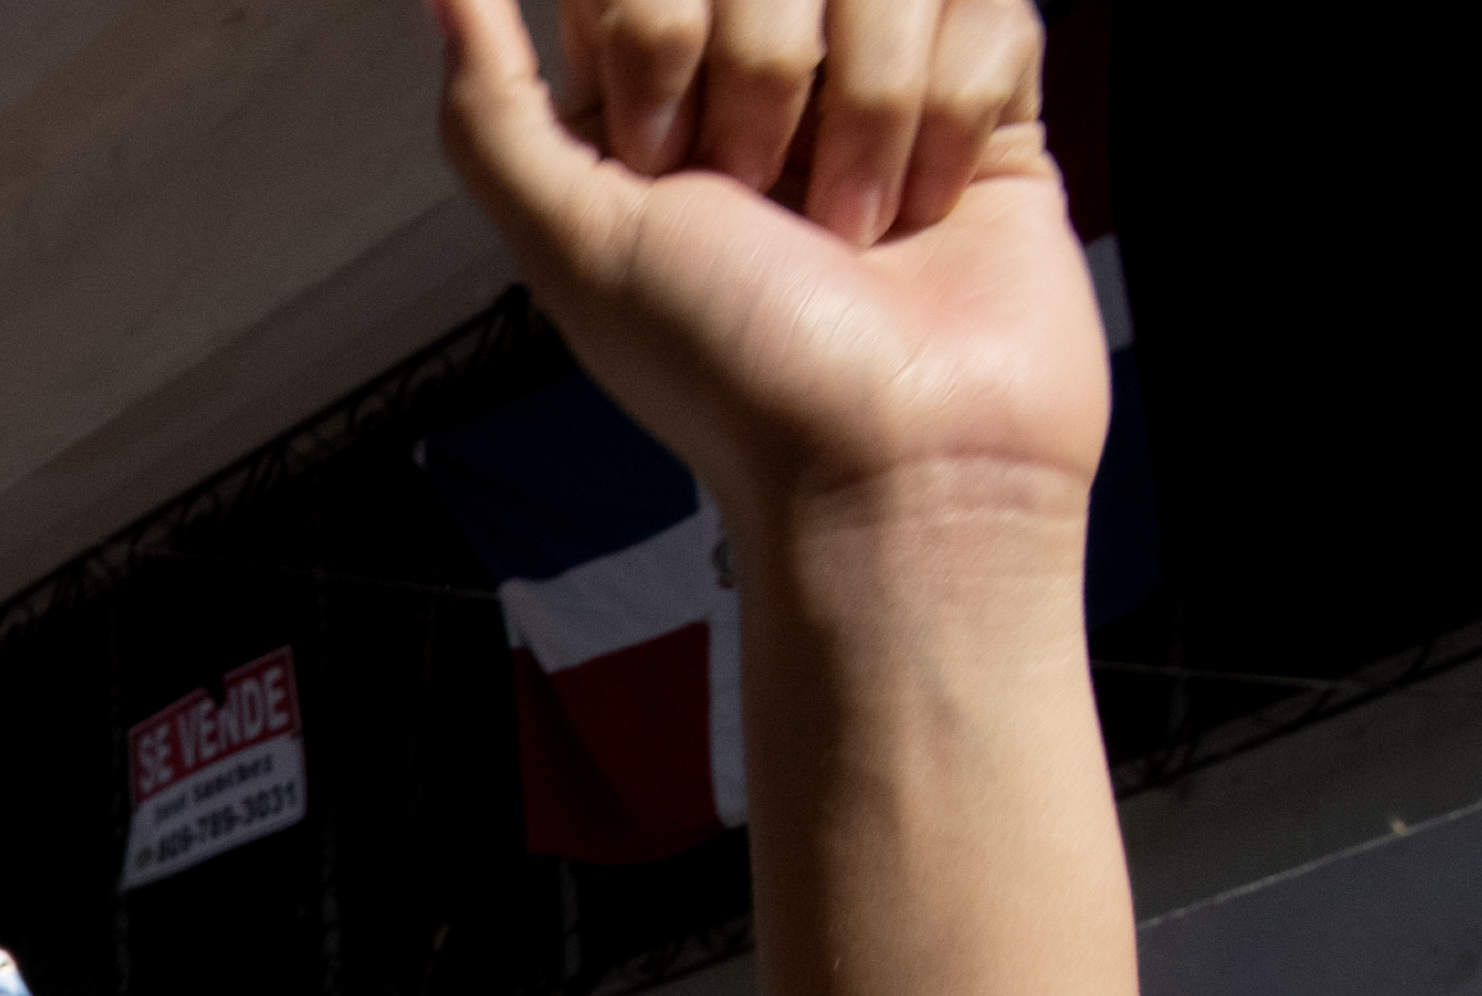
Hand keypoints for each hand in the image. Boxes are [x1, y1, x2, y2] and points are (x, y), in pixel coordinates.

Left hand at [433, 0, 1100, 550]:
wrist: (898, 464)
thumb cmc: (735, 378)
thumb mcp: (574, 242)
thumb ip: (492, 106)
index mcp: (649, 105)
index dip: (660, 32)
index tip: (663, 156)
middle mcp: (759, 82)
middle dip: (763, 76)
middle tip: (762, 198)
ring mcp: (875, 86)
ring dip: (867, 109)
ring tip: (852, 227)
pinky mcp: (984, 99)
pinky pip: (989, 11)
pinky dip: (954, 113)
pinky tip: (927, 203)